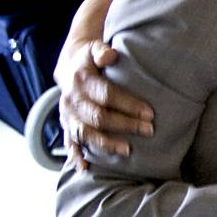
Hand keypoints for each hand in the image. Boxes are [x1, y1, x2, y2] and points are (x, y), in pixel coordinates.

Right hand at [56, 39, 153, 169]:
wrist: (69, 66)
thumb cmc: (90, 58)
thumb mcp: (94, 48)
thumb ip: (102, 51)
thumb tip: (110, 56)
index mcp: (80, 80)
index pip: (107, 95)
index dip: (128, 105)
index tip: (150, 113)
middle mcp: (71, 100)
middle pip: (99, 117)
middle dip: (125, 125)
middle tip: (149, 131)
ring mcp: (67, 115)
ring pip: (86, 133)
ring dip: (106, 143)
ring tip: (127, 151)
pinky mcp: (66, 126)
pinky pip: (69, 143)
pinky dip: (76, 156)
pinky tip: (86, 168)